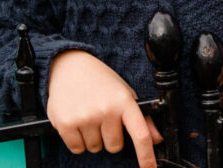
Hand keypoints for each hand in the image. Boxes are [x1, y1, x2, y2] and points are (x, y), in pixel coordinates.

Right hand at [48, 51, 160, 167]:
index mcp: (124, 101)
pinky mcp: (66, 124)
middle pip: (114, 147)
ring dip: (92, 138)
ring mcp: (85, 117)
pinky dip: (77, 141)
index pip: (140, 135)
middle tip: (102, 117)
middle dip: (109, 137)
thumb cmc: (100, 81)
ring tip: (87, 115)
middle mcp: (106, 109)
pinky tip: (77, 121)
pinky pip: (78, 149)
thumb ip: (142, 118)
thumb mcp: (124, 93)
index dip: (147, 156)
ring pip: (95, 148)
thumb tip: (156, 139)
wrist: (68, 66)